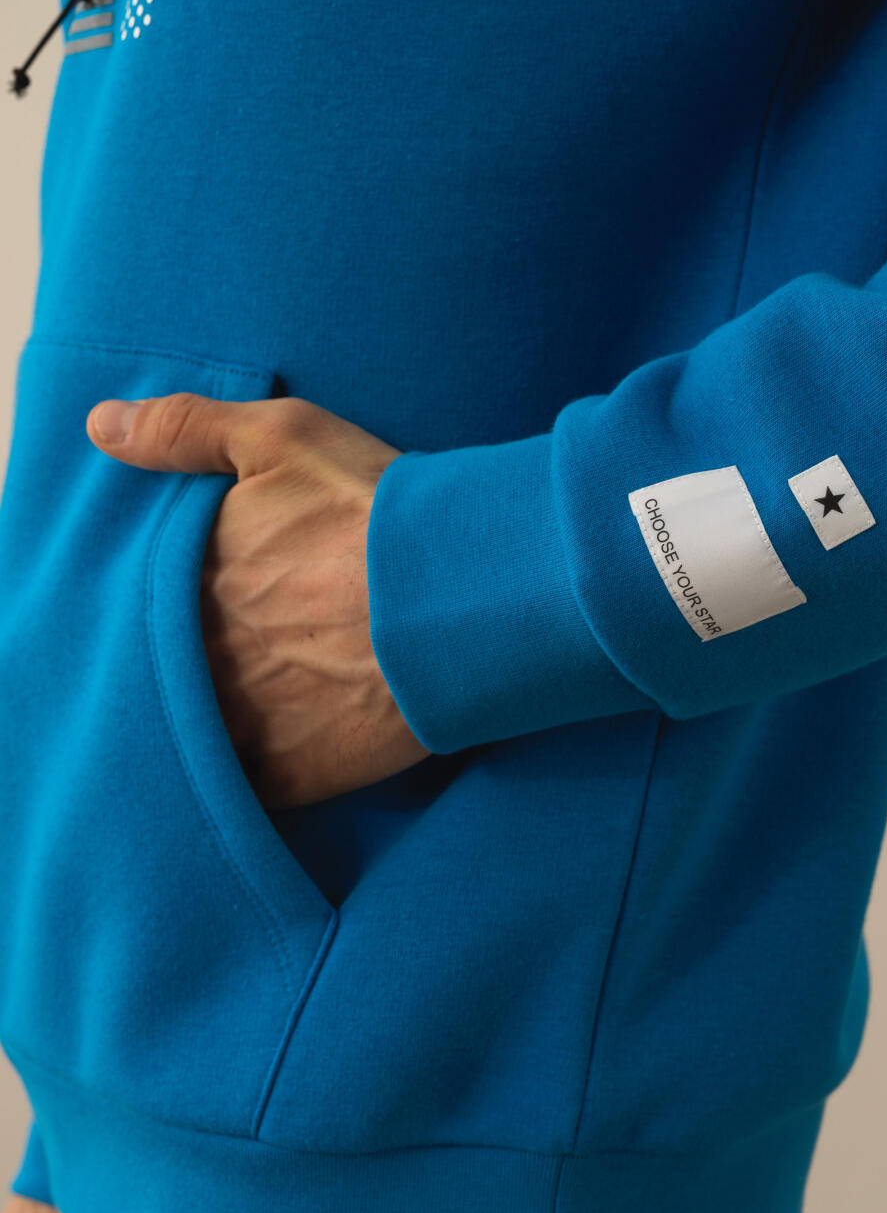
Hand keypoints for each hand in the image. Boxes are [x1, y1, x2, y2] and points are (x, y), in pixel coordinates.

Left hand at [86, 391, 431, 808]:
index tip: (189, 604)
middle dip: (182, 667)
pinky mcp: (288, 775)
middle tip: (235, 652)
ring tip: (254, 703)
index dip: (159, 609)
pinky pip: (246, 787)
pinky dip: (251, 774)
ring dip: (208, 725)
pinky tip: (280, 748)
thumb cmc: (373, 511)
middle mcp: (196, 661)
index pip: (136, 609)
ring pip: (196, 736)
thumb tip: (100, 426)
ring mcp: (238, 724)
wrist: (460, 596)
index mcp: (185, 585)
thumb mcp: (281, 438)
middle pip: (163, 675)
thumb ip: (185, 430)